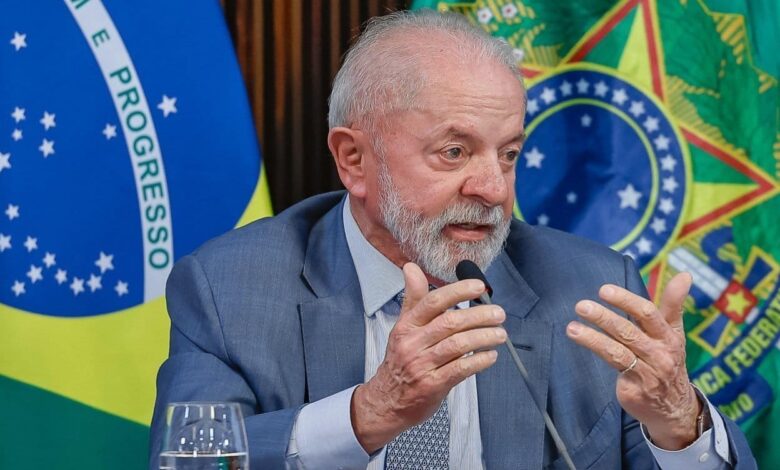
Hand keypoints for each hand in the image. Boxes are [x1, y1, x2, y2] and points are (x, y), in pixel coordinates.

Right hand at [351, 262, 505, 452]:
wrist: (386, 401)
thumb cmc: (400, 361)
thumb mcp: (403, 327)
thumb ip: (413, 298)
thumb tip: (411, 268)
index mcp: (407, 326)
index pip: (433, 302)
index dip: (458, 291)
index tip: (479, 287)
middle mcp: (413, 343)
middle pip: (450, 323)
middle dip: (479, 316)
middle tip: (499, 314)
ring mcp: (422, 365)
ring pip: (458, 345)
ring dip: (484, 337)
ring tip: (500, 334)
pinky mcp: (432, 385)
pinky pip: (460, 369)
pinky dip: (479, 361)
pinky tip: (490, 356)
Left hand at [566, 272, 700, 449]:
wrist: (675, 407)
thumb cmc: (668, 358)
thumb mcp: (674, 332)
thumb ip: (673, 303)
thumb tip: (685, 274)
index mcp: (668, 336)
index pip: (647, 314)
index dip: (625, 301)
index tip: (604, 290)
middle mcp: (660, 354)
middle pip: (628, 332)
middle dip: (603, 317)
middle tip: (581, 305)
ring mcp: (648, 374)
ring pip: (616, 352)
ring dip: (592, 338)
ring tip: (572, 328)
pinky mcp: (634, 391)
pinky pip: (614, 370)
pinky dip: (599, 355)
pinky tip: (581, 342)